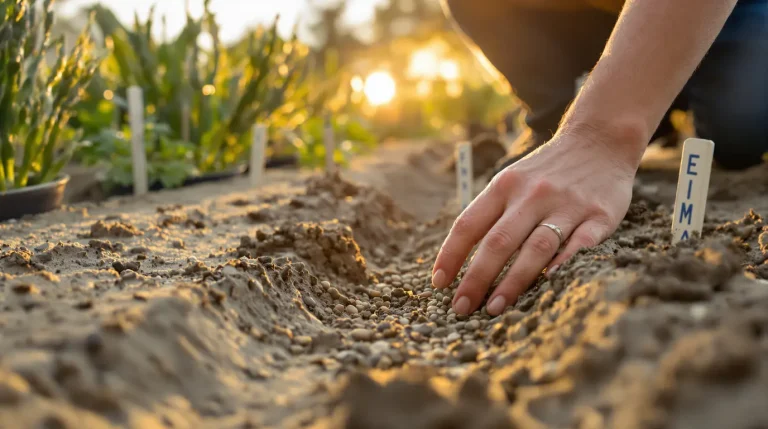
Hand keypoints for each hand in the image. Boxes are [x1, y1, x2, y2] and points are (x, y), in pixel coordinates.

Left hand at [432, 127, 640, 315]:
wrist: (600, 140)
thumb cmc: (546, 171)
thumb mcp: (511, 180)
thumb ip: (490, 214)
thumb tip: (458, 260)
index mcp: (504, 186)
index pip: (469, 224)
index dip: (450, 255)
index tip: (438, 283)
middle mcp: (532, 194)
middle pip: (498, 242)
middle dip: (476, 278)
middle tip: (461, 308)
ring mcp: (567, 204)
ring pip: (535, 248)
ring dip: (512, 281)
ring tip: (494, 308)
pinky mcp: (600, 215)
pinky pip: (579, 245)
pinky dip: (563, 264)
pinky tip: (547, 284)